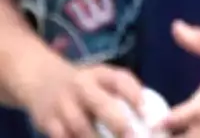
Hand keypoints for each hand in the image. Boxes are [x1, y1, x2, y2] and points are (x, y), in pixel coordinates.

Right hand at [21, 60, 146, 137]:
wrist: (42, 80)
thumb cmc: (85, 84)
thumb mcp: (103, 77)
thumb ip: (124, 90)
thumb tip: (151, 115)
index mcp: (100, 74)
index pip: (120, 80)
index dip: (134, 95)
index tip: (146, 113)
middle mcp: (81, 86)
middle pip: (100, 105)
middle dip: (117, 123)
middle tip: (132, 136)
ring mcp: (62, 104)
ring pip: (80, 126)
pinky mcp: (47, 121)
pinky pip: (63, 137)